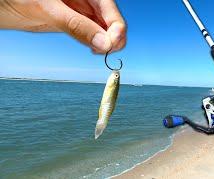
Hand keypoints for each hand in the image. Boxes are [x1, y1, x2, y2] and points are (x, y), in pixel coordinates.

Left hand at [0, 0, 125, 52]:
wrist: (4, 5)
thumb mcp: (50, 9)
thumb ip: (77, 26)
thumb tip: (103, 44)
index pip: (110, 9)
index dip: (116, 28)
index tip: (110, 45)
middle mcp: (88, 0)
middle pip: (113, 20)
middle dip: (114, 37)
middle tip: (105, 51)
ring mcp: (83, 12)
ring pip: (106, 30)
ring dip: (107, 43)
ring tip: (97, 51)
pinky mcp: (77, 23)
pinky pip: (94, 35)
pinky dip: (97, 44)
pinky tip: (93, 49)